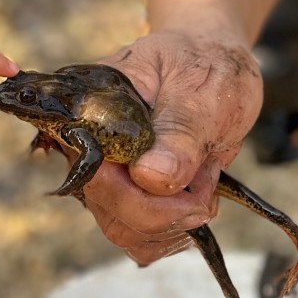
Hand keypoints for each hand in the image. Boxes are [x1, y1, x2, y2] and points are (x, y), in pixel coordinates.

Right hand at [82, 30, 262, 263]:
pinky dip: (173, 232)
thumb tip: (151, 177)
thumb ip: (181, 130)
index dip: (138, 197)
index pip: (95, 179)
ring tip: (203, 188)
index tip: (190, 192)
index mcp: (91, 120)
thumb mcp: (202, 85)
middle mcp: (90, 156)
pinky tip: (194, 200)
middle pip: (111, 215)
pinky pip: (140, 239)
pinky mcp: (128, 198)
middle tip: (206, 188)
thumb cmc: (202, 63)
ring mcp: (108, 181)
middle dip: (166, 214)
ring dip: (172, 225)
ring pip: (125, 233)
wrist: (208, 58)